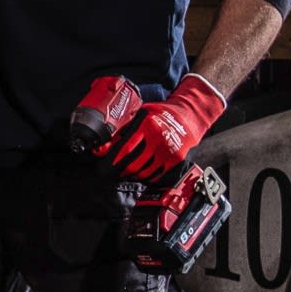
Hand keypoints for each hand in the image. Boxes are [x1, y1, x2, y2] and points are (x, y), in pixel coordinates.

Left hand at [101, 72, 227, 183]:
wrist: (187, 117)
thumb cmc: (160, 114)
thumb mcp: (141, 115)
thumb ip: (123, 129)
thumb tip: (103, 145)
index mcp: (147, 126)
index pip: (126, 148)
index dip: (115, 159)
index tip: (108, 165)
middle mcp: (158, 139)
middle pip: (134, 164)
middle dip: (122, 170)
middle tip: (116, 171)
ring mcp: (168, 150)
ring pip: (145, 172)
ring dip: (133, 175)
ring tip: (127, 173)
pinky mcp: (175, 159)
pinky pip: (157, 174)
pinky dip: (147, 177)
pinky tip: (141, 174)